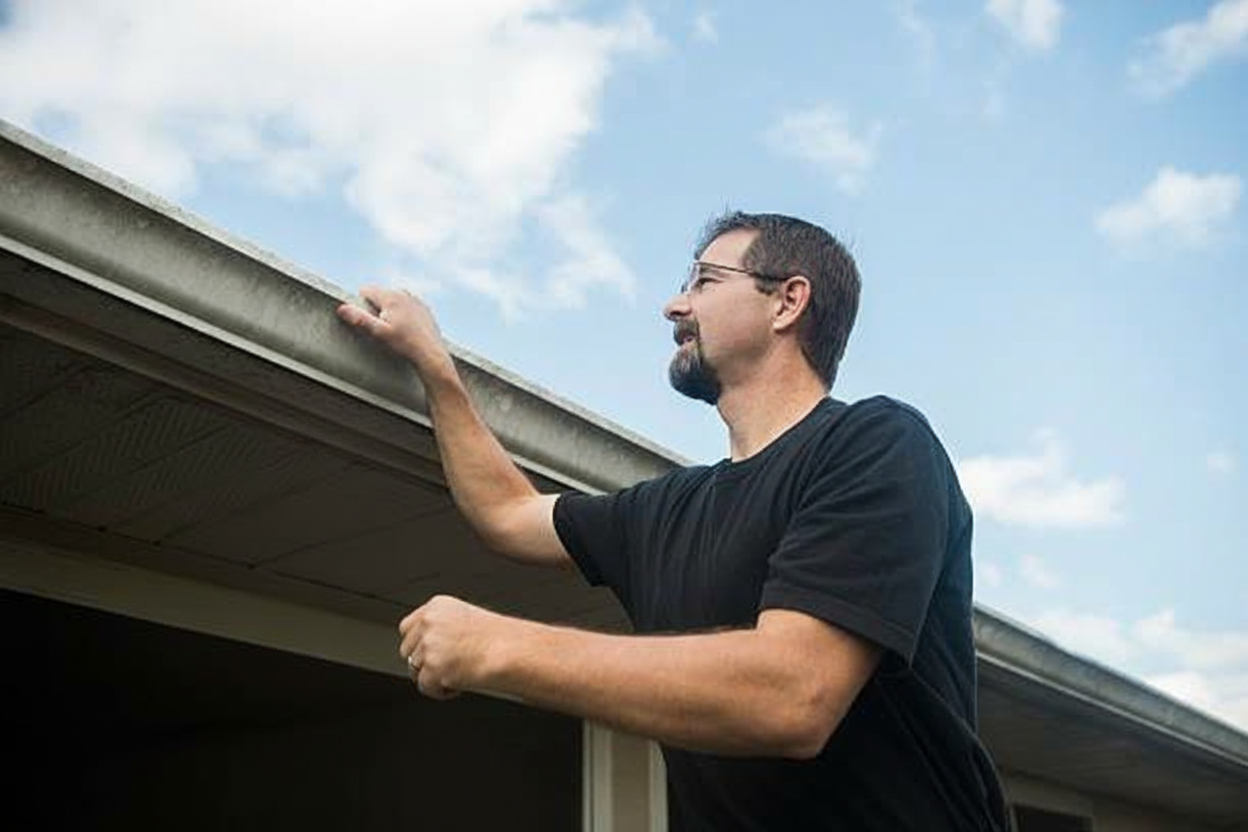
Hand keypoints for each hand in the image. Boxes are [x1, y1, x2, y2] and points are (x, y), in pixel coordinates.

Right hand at [336, 285, 452, 376]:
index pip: (366, 290)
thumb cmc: (405, 344)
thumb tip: (341, 308)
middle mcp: (405, 294)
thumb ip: (359, 319)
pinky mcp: (424, 309)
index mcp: (391, 296)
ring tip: (394, 330)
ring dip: (390, 310)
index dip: (361, 304)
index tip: (367, 319)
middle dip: (376, 307)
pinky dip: (403, 314)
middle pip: (380, 294)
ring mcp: (416, 300)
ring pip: (394, 300)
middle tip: (382, 327)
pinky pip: (407, 306)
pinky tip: (406, 330)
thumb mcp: (378, 333)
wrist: (431, 354)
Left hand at [399, 595, 506, 699]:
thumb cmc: (496, 638)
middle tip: (446, 666)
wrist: (508, 650)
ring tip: (457, 673)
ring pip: (415, 670)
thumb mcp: (465, 618)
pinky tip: (458, 684)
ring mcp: (428, 644)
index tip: (430, 652)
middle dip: (423, 661)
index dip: (418, 643)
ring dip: (434, 676)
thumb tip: (423, 646)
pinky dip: (440, 691)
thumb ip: (440, 626)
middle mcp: (428, 622)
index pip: (407, 627)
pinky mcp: (431, 668)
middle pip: (407, 650)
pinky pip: (425, 687)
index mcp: (436, 606)